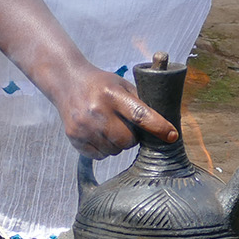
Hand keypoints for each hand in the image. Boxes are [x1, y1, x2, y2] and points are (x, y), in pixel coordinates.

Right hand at [53, 66, 178, 158]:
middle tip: (126, 126)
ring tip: (109, 127)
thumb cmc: (101, 84)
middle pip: (128, 140)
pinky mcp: (74, 138)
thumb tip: (164, 125)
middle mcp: (96, 110)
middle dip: (132, 137)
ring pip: (115, 151)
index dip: (158, 127)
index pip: (140, 115)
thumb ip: (141, 102)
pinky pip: (100, 156)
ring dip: (118, 144)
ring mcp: (84, 126)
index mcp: (112, 94)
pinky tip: (98, 133)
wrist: (66, 82)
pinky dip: (104, 149)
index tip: (172, 135)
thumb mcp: (122, 85)